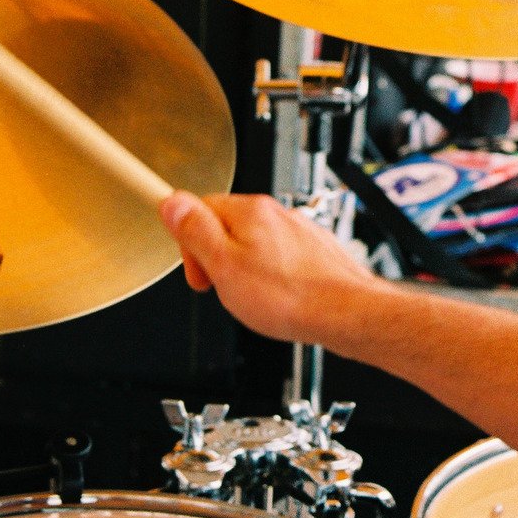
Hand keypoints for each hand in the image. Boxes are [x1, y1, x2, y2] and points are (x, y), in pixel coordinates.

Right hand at [160, 190, 382, 345]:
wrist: (346, 314)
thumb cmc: (290, 297)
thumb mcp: (223, 266)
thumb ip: (195, 231)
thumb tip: (171, 202)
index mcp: (250, 211)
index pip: (200, 207)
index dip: (189, 243)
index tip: (195, 267)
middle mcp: (277, 214)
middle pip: (228, 226)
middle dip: (217, 258)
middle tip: (221, 287)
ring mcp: (299, 232)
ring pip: (255, 245)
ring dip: (245, 269)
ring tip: (253, 297)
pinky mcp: (314, 252)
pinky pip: (280, 259)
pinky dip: (272, 277)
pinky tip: (277, 298)